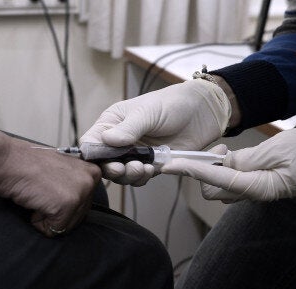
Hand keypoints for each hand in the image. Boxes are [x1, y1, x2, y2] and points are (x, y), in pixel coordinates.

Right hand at [0, 137, 101, 236]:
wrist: (5, 159)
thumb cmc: (27, 165)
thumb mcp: (61, 169)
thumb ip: (75, 184)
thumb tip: (78, 207)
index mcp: (92, 171)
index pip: (82, 206)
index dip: (61, 203)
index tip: (49, 187)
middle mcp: (91, 180)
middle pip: (76, 218)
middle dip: (55, 212)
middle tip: (40, 190)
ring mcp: (81, 192)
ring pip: (66, 226)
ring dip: (47, 217)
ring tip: (37, 194)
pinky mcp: (67, 204)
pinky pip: (53, 230)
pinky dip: (38, 221)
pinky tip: (33, 200)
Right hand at [80, 79, 230, 185]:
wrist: (203, 111)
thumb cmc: (172, 103)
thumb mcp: (147, 112)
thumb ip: (128, 128)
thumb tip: (107, 140)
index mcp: (112, 123)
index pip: (91, 142)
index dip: (93, 155)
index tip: (104, 161)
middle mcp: (120, 140)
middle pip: (105, 163)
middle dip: (113, 170)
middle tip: (123, 169)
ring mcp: (136, 154)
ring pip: (122, 174)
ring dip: (129, 176)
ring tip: (142, 168)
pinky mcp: (152, 164)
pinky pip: (141, 177)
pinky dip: (143, 178)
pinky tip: (152, 169)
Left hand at [161, 128, 295, 201]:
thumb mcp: (278, 149)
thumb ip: (246, 159)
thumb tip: (221, 164)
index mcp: (258, 187)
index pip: (216, 180)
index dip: (191, 171)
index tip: (171, 165)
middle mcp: (253, 193)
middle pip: (212, 190)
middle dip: (203, 171)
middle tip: (218, 149)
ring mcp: (255, 191)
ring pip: (220, 186)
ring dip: (213, 170)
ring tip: (226, 150)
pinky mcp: (258, 184)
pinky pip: (232, 181)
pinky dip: (223, 169)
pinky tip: (231, 155)